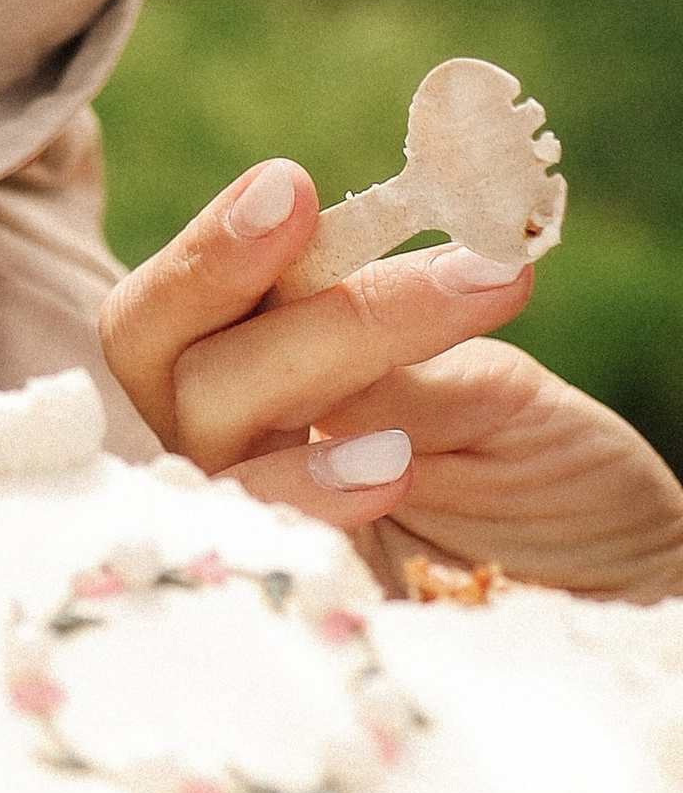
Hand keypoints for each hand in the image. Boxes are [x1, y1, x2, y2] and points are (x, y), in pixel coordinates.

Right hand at [101, 158, 682, 604]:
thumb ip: (403, 357)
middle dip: (218, 274)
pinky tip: (387, 467)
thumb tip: (321, 300)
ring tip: (400, 340)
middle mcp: (247, 448)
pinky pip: (258, 542)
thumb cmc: (561, 485)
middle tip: (297, 202)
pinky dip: (309, 488)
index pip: (184, 307)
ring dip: (300, 358)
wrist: (631, 596)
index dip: (211, 245)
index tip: (288, 184)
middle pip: (161, 357)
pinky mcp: (302, 608)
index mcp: (278, 376)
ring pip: (207, 430)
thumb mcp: (496, 394)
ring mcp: (263, 531)